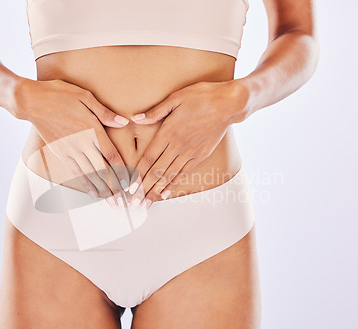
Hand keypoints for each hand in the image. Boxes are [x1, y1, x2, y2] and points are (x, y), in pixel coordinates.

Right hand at [13, 78, 130, 206]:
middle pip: (103, 169)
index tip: (130, 182)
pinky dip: (86, 184)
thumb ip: (105, 113)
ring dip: (102, 190)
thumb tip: (124, 122)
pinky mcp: (60, 153)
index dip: (122, 170)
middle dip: (114, 187)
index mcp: (92, 129)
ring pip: (90, 174)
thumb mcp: (85, 97)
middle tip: (123, 201)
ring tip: (111, 202)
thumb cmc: (60, 94)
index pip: (112, 155)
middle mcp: (82, 143)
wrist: (32, 102)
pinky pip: (76, 172)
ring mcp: (70, 150)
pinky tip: (93, 193)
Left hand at [127, 79, 249, 208]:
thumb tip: (136, 118)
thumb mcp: (176, 98)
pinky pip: (184, 173)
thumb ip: (155, 111)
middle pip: (157, 171)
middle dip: (143, 189)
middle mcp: (178, 145)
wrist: (229, 104)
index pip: (149, 158)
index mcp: (168, 132)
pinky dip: (174, 184)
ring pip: (169, 176)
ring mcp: (189, 152)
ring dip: (156, 191)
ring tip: (146, 203)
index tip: (129, 187)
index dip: (138, 174)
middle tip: (133, 203)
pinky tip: (165, 193)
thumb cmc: (202, 96)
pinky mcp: (200, 155)